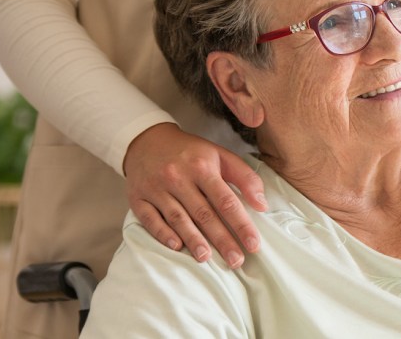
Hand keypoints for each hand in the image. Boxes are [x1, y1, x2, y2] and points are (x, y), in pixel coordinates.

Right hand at [123, 123, 266, 268]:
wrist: (147, 140)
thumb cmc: (191, 153)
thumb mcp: (221, 156)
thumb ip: (245, 177)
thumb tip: (262, 205)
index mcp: (202, 167)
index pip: (226, 201)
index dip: (241, 224)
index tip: (253, 244)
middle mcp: (178, 178)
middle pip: (204, 214)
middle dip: (222, 240)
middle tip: (236, 261)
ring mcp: (156, 188)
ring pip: (178, 218)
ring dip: (193, 240)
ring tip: (207, 259)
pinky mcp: (138, 197)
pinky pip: (150, 219)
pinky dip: (163, 234)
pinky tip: (176, 246)